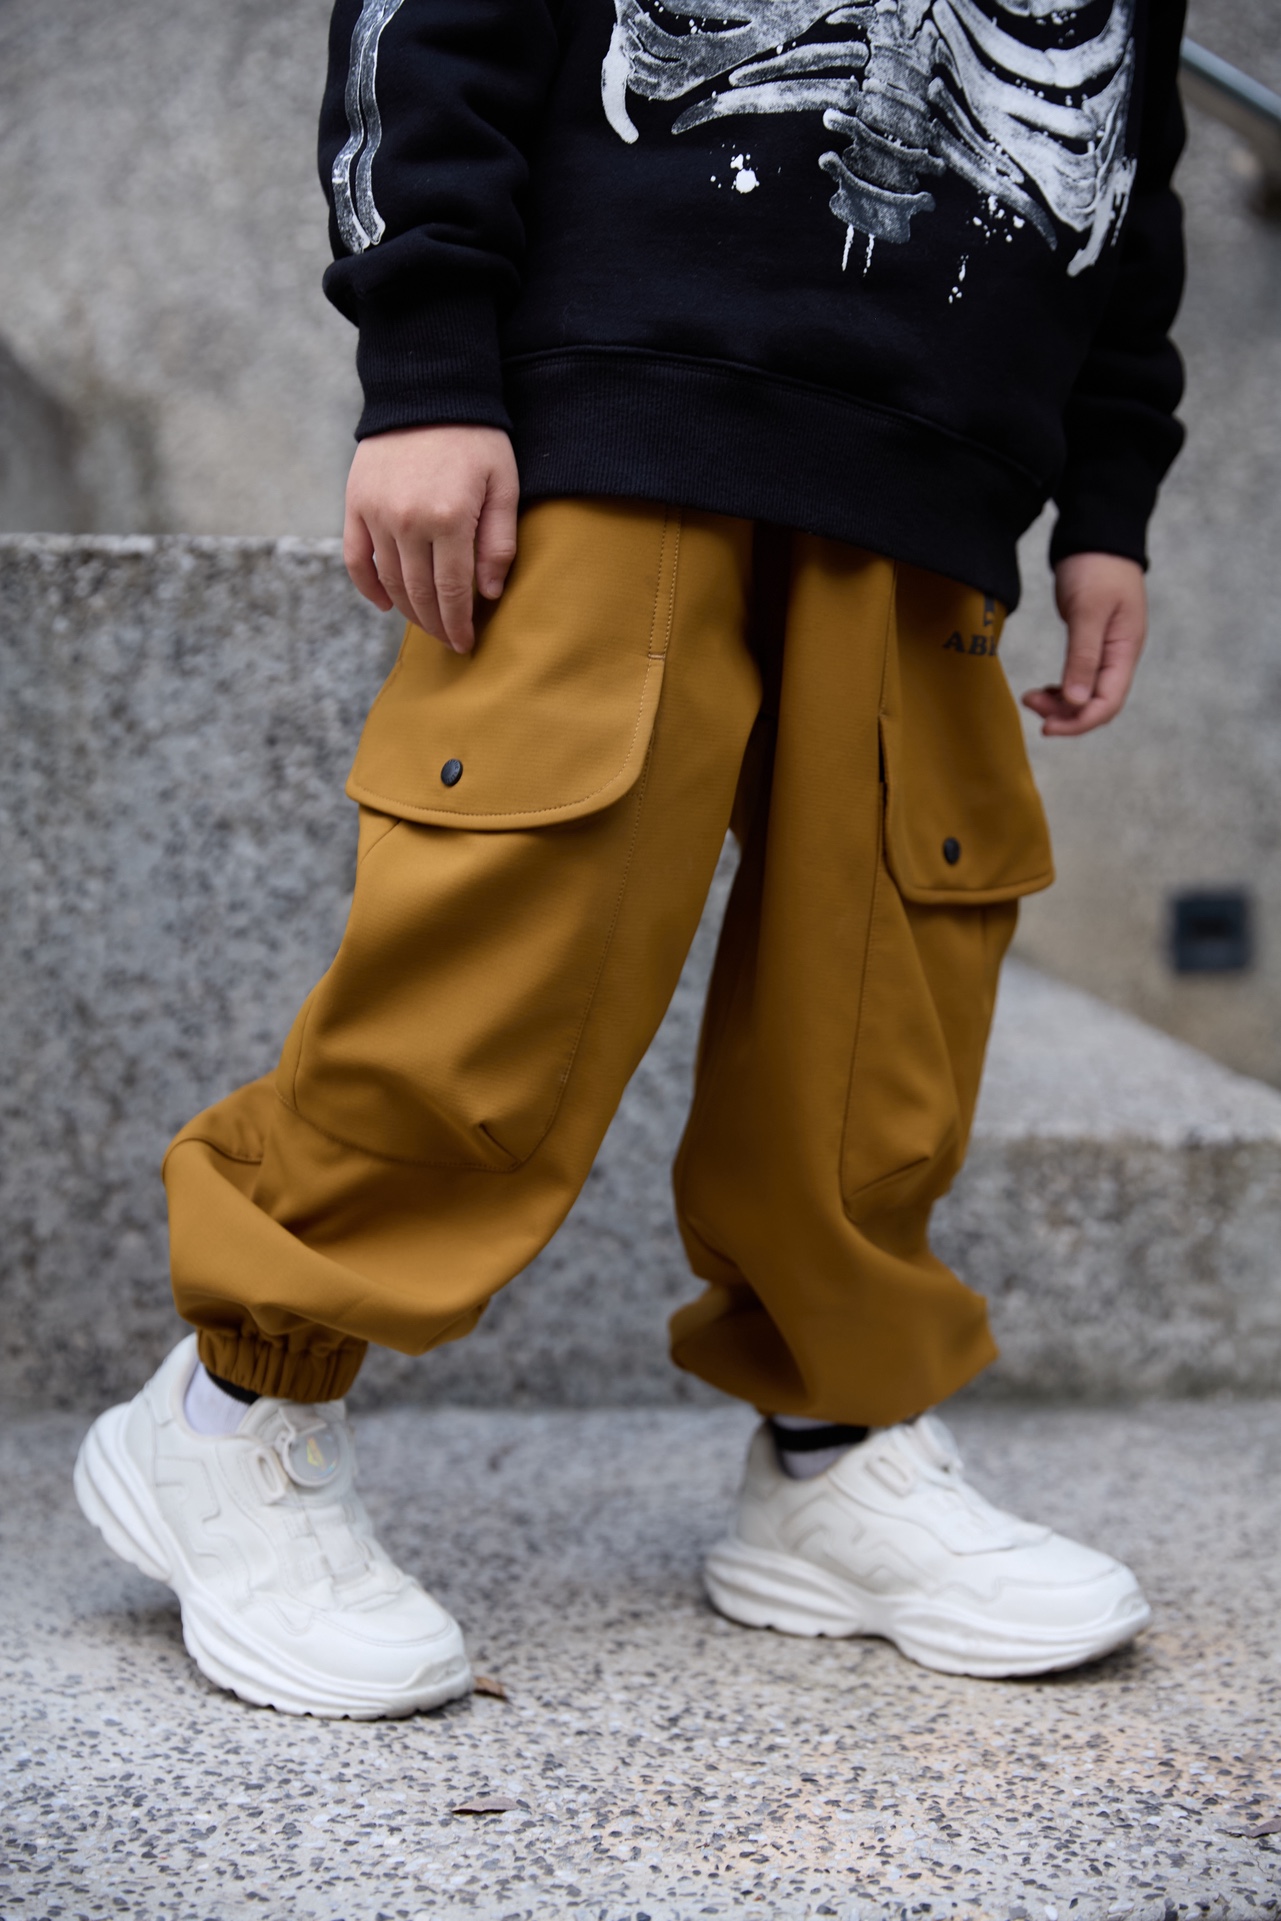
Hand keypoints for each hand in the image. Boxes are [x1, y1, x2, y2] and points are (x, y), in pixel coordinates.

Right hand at [343, 424, 518, 653]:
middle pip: (419, 593)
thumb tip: (487, 594)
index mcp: (449, 518)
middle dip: (435, 623)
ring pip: (389, 581)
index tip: (465, 644)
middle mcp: (408, 521)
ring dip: (407, 610)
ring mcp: (377, 514)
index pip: (452, 591)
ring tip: (425, 622)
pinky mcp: (355, 504)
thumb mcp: (503, 485)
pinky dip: (368, 586)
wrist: (427, 391)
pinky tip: (386, 604)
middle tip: (448, 639)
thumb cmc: (476, 439)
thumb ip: (498, 541)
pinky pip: (356, 558)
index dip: (458, 624)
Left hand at [1021, 552, 1146, 736]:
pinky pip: (1081, 678)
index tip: (1046, 727)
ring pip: (1087, 694)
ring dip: (1061, 703)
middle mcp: (1120, 656)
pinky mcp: (1093, 643)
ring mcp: (1108, 651)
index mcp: (1125, 651)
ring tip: (1031, 697)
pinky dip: (1062, 689)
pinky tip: (1044, 689)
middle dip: (1065, 714)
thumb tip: (1077, 702)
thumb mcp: (1088, 611)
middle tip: (1030, 704)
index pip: (1108, 703)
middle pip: (1097, 704)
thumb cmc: (1096, 567)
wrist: (1096, 536)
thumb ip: (1083, 657)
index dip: (1079, 722)